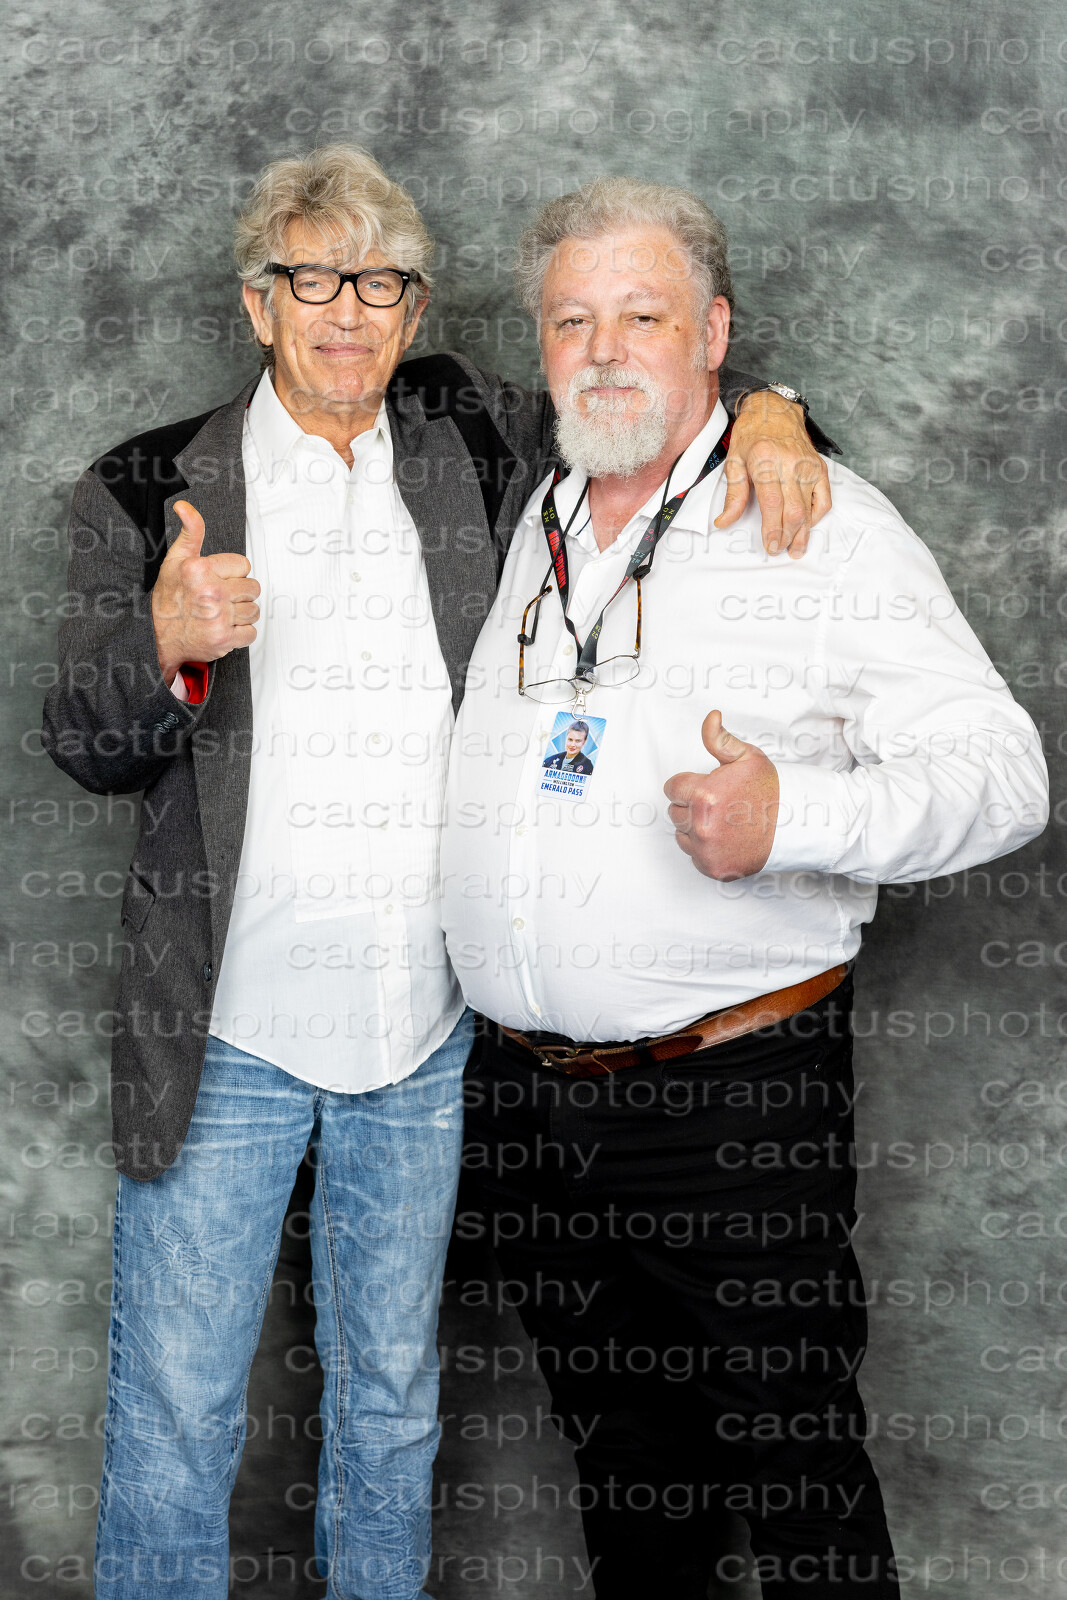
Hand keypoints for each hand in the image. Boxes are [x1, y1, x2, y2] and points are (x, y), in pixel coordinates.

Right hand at [151, 501, 259, 684]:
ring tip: (220, 613)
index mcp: (200, 569)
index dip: (231, 573)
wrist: (157, 637)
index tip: (217, 580)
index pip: (243, 565)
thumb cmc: (168, 599)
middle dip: (238, 593)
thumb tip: (184, 506)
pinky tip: (223, 627)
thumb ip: (190, 532)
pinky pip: (251, 632)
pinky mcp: (224, 638)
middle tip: (219, 598)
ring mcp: (219, 616)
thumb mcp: (175, 559)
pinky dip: (240, 633)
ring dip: (241, 614)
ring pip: (254, 610)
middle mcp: (210, 592)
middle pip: (252, 587)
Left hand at [663, 710, 779, 879]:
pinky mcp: (713, 868)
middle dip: (692, 806)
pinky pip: (695, 857)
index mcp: (705, 795)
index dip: (690, 785)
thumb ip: (720, 739)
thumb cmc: (772, 791)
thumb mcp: (748, 758)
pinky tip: (727, 839)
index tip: (708, 787)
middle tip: (721, 805)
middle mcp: (701, 825)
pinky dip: (706, 850)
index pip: (672, 788)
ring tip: (725, 822)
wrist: (797, 826)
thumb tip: (711, 717)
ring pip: (682, 836)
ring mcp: (707, 850)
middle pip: (675, 813)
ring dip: (696, 829)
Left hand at [715, 390, 831, 557]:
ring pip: (809, 509)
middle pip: (793, 510)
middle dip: (787, 536)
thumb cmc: (752, 435)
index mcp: (765, 460)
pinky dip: (817, 516)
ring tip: (796, 548)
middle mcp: (790, 463)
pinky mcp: (819, 468)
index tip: (770, 545)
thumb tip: (724, 521)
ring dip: (803, 533)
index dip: (772, 529)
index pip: (772, 504)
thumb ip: (733, 495)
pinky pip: (824, 499)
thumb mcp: (734, 462)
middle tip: (779, 549)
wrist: (774, 410)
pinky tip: (808, 526)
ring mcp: (808, 466)